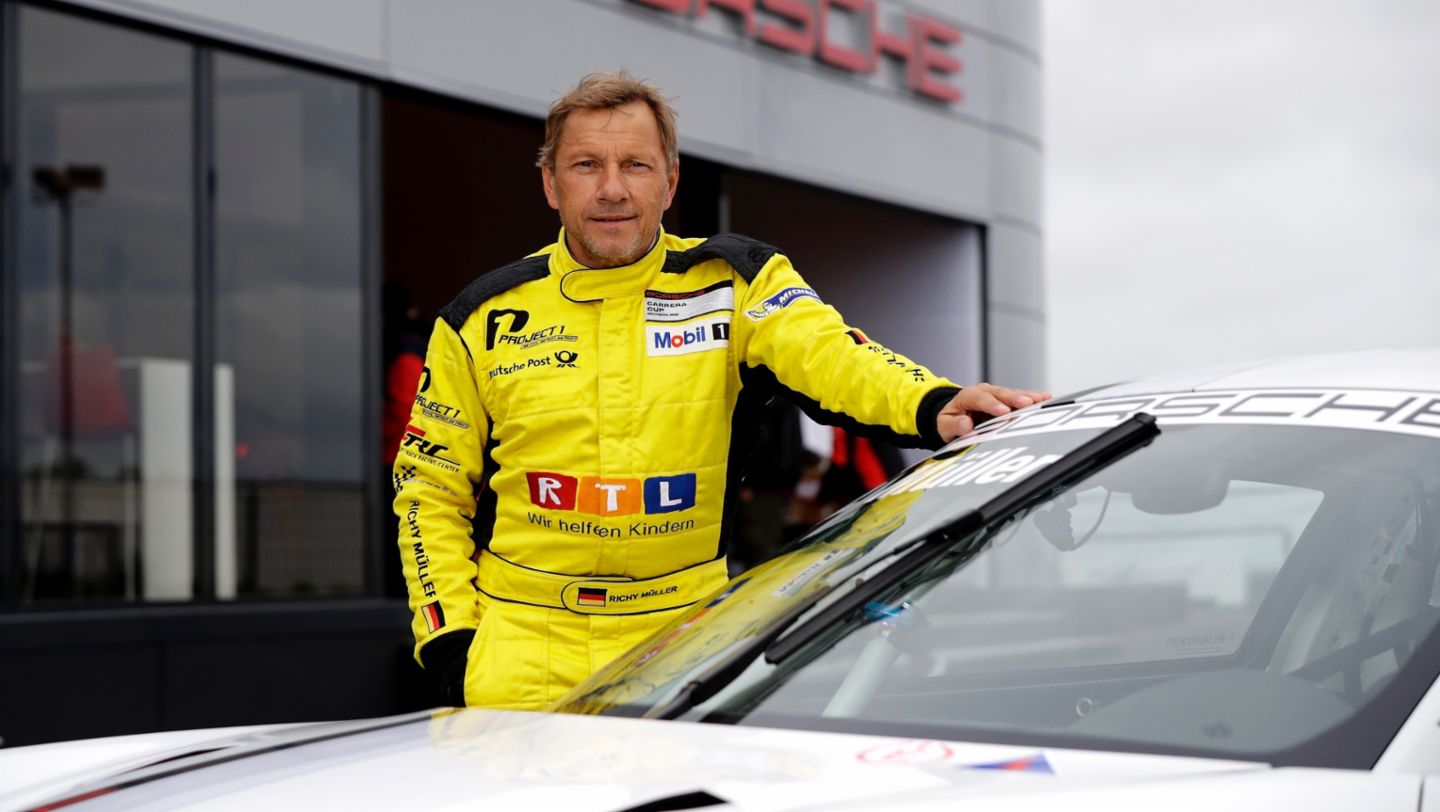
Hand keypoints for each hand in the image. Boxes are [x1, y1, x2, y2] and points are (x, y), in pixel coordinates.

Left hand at [936, 383, 1050, 441]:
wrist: (956, 415)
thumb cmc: (950, 421)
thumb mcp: (944, 426)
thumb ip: (954, 425)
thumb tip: (965, 424)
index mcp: (968, 396)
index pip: (980, 398)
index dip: (992, 405)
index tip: (1003, 412)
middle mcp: (985, 392)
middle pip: (1001, 393)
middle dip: (1015, 398)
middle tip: (1027, 403)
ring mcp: (998, 395)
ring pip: (1014, 394)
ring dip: (1028, 397)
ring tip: (1042, 400)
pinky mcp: (1008, 400)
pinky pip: (1022, 398)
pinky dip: (1033, 399)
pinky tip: (1046, 399)